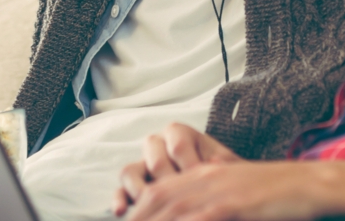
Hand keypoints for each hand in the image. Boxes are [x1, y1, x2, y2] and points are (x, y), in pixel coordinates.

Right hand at [116, 124, 239, 216]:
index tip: (204, 183)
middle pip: (154, 159)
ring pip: (130, 172)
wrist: (215, 183)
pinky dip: (119, 200)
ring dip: (139, 191)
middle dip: (168, 182)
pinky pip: (119, 189)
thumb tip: (217, 163)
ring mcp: (141, 164)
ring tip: (148, 204)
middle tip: (183, 199)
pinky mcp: (132, 185)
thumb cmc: (221, 171)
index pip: (178, 145)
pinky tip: (120, 212)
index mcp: (178, 133)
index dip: (190, 166)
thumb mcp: (226, 163)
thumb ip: (223, 162)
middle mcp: (156, 144)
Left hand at [119, 148, 334, 220]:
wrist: (315, 185)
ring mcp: (221, 188)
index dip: (139, 210)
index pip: (159, 191)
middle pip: (158, 199)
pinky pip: (201, 218)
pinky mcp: (236, 202)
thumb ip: (214, 204)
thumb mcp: (238, 197)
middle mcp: (207, 177)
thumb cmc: (279, 198)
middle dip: (139, 218)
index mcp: (206, 174)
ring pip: (173, 210)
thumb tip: (193, 213)